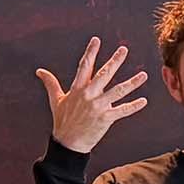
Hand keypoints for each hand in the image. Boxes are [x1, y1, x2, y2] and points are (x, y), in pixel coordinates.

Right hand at [35, 37, 148, 153]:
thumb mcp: (55, 100)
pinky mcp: (106, 118)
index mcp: (77, 88)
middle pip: (104, 74)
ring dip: (132, 83)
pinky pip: (123, 111)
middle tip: (124, 49)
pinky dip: (134, 106)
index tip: (97, 39)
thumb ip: (50, 83)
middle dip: (115, 61)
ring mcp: (98, 106)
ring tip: (144, 75)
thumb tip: (39, 71)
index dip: (91, 52)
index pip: (84, 65)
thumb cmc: (63, 121)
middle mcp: (89, 95)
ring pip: (118, 91)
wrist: (68, 143)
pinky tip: (144, 101)